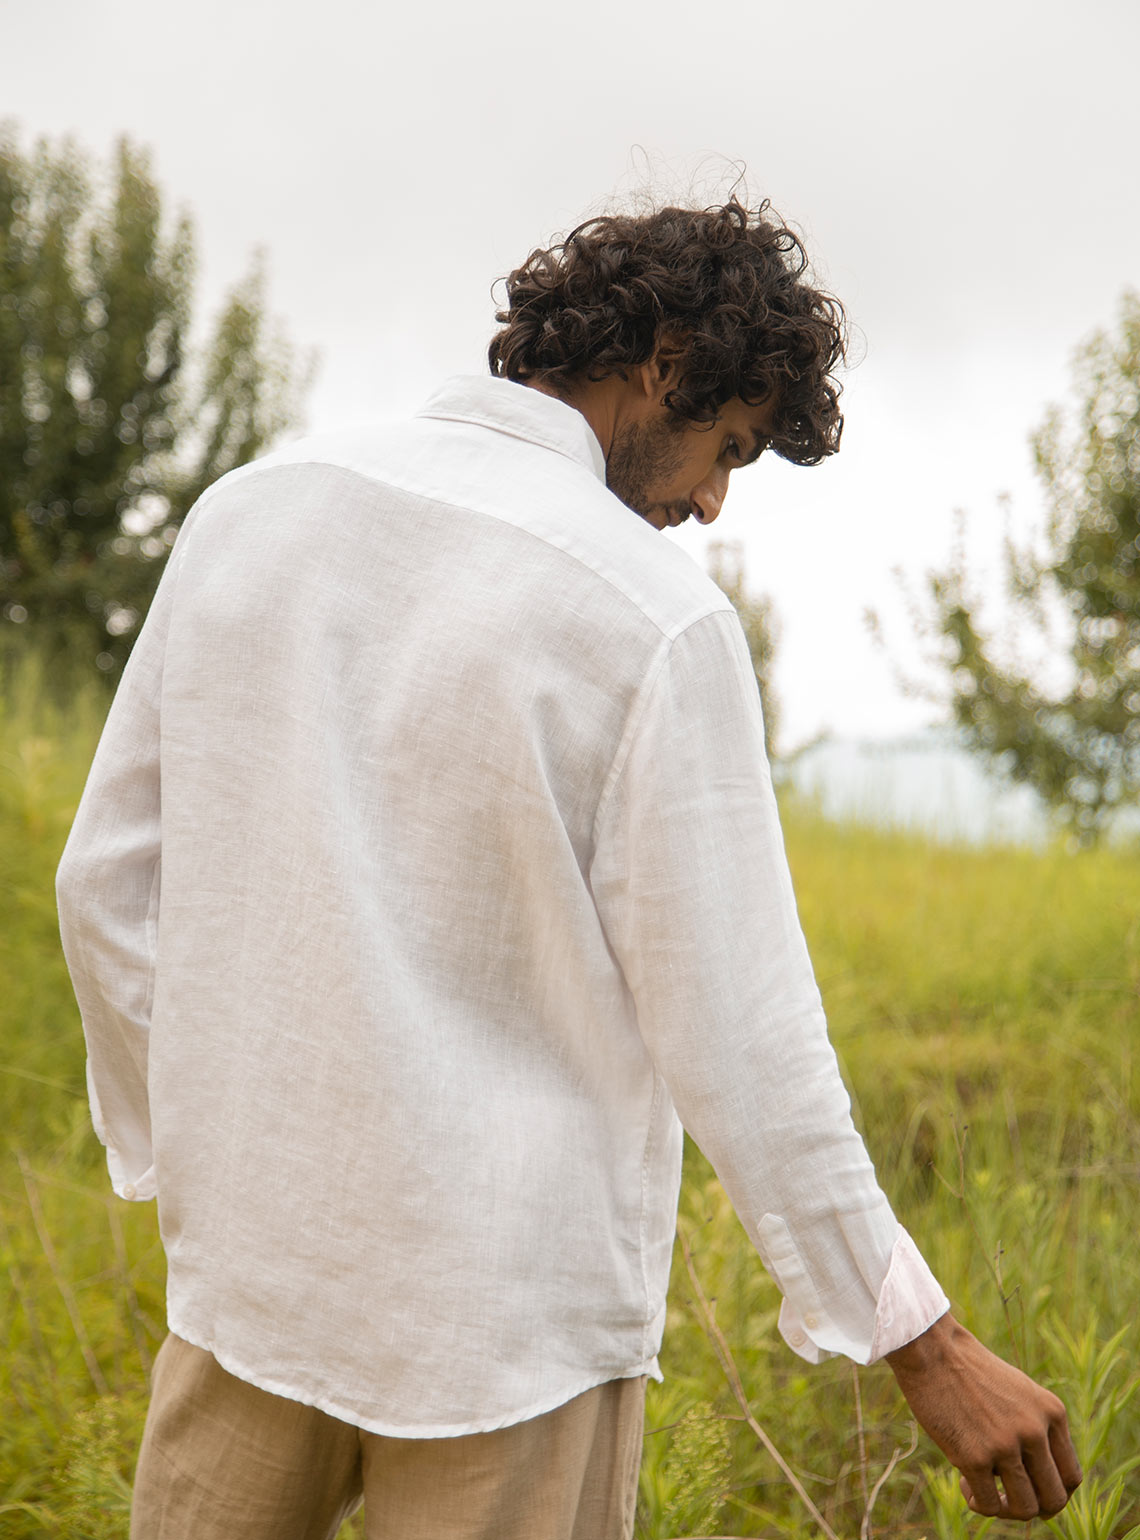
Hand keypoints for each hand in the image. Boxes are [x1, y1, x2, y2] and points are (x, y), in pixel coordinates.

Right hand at [885, 1312, 1081, 1519]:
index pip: (1071, 1476)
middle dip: (1034, 1509)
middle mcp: (1035, 1430)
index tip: (1033, 1493)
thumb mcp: (1018, 1391)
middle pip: (1054, 1499)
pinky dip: (978, 1503)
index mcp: (1051, 1412)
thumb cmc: (969, 1369)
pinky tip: (964, 1483)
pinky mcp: (974, 1456)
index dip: (1054, 1494)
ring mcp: (1005, 1444)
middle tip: (1009, 1500)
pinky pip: (988, 1504)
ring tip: (984, 1491)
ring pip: (1025, 1508)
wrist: (931, 1349)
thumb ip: (1035, 1426)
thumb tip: (1036, 1475)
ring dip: (1005, 1510)